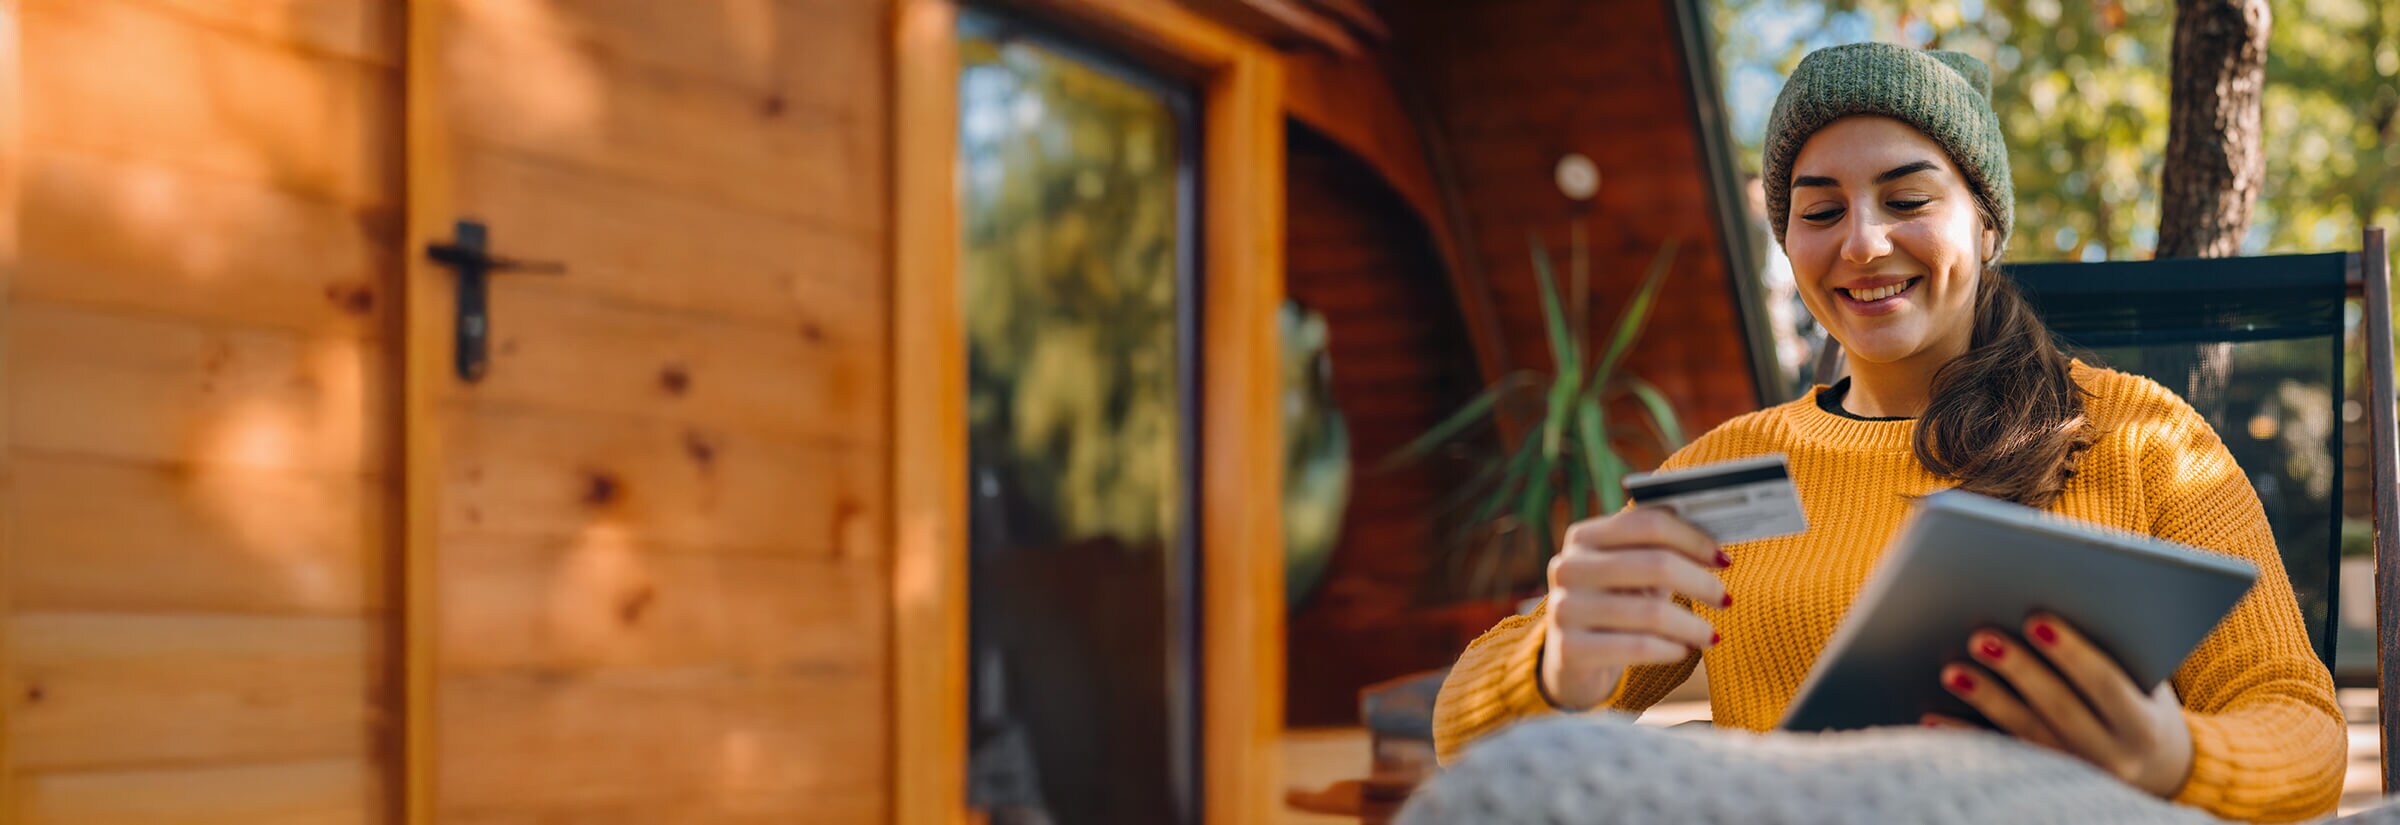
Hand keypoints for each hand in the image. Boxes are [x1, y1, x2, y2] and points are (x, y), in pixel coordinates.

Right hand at [1539, 508, 1728, 710]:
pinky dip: (1670, 649)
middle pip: (1654, 564)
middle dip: (1700, 583)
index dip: (1692, 539)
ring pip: (1650, 612)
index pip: (1648, 524)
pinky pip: (1637, 647)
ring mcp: (1564, 608)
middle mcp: (1568, 567)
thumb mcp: (1632, 572)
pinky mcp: (1569, 649)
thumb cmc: (1615, 605)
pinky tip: (1683, 650)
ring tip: (1711, 635)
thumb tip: (1718, 530)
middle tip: (1726, 600)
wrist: (1572, 660)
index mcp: (1584, 536)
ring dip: (1692, 625)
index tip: (1723, 559)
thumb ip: (1661, 547)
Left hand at [1923, 614, 2194, 797]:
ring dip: (1986, 700)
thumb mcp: (2145, 680)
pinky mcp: (2043, 782)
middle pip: (2060, 710)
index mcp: (2143, 726)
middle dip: (2020, 671)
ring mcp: (2076, 774)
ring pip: (2025, 735)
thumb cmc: (2141, 699)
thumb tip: (2061, 591)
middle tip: (1981, 637)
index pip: (2107, 685)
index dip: (2072, 653)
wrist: (2158, 768)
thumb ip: (2114, 649)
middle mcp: (2113, 758)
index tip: (2036, 620)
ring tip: (1951, 671)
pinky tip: (1931, 717)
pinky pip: (1998, 758)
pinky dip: (1964, 736)